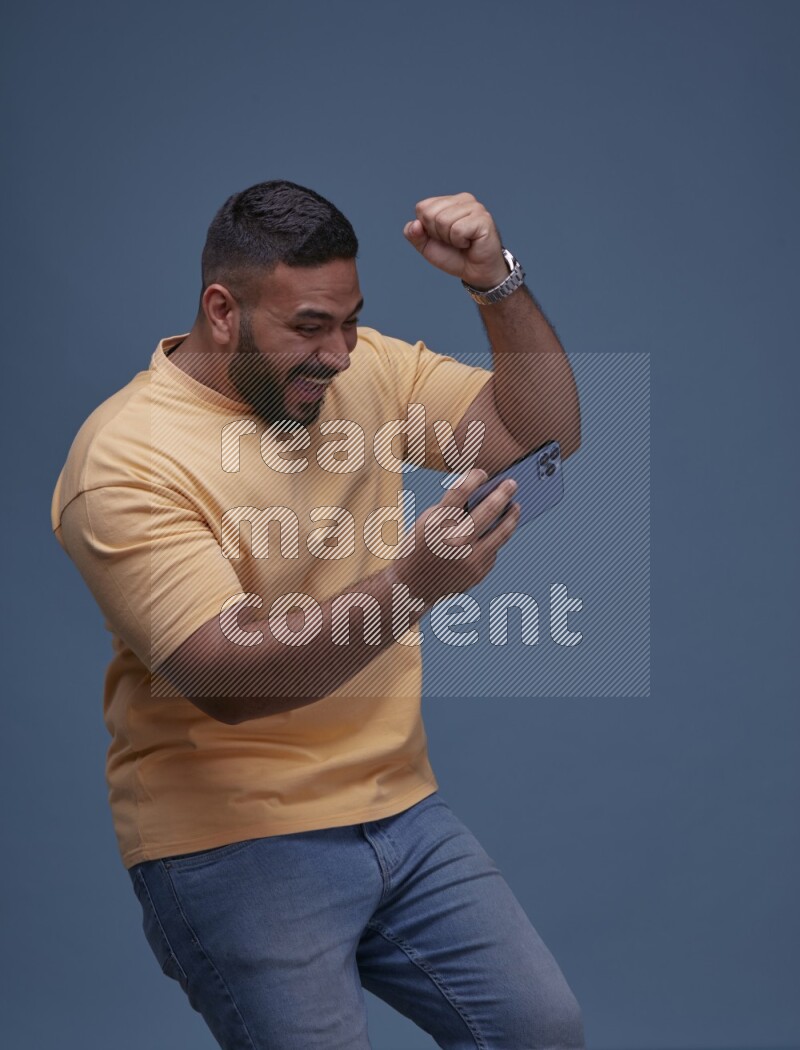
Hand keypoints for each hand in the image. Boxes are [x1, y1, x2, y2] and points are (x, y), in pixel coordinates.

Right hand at [392, 467, 520, 606]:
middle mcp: (455, 541)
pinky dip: (493, 541)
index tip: (482, 473)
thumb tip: (485, 495)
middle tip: (512, 483)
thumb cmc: (421, 546)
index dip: (474, 477)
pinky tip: (494, 533)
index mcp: (437, 524)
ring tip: (516, 506)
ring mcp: (470, 559)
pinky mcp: (479, 572)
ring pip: (501, 533)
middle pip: (489, 510)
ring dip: (511, 516)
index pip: (460, 491)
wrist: (413, 585)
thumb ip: (452, 509)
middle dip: (504, 493)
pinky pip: (493, 551)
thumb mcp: (428, 523)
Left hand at [403, 193, 507, 289]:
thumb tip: (414, 224)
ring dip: (450, 239)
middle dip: (438, 234)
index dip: (427, 229)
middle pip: (430, 214)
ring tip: (462, 242)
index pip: (422, 208)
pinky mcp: (483, 219)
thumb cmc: (454, 256)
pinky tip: (470, 243)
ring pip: (443, 221)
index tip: (442, 237)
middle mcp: (463, 199)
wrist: (475, 272)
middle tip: (454, 241)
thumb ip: (414, 234)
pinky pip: (457, 230)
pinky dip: (460, 242)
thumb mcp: (427, 246)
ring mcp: (475, 207)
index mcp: (448, 201)